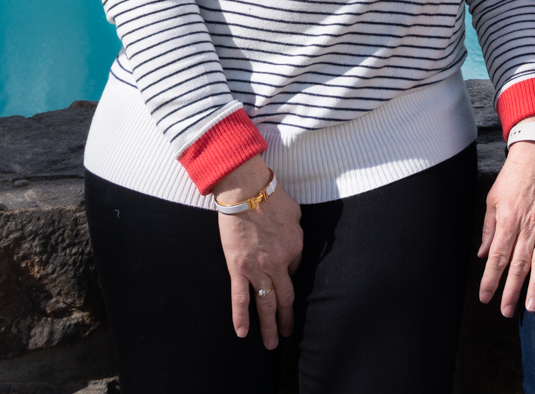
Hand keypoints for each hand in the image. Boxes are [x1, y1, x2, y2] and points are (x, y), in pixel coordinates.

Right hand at [214, 157, 302, 347]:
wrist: (246, 191)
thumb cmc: (271, 196)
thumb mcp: (295, 213)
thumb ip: (296, 231)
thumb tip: (293, 242)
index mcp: (296, 248)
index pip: (294, 270)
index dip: (288, 274)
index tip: (282, 278)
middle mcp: (279, 264)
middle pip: (286, 297)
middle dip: (287, 318)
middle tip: (288, 334)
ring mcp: (258, 269)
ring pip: (266, 304)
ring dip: (269, 326)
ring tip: (272, 343)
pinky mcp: (238, 269)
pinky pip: (240, 298)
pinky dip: (241, 317)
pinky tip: (243, 333)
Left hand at [477, 123, 534, 316]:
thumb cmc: (513, 176)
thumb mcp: (493, 199)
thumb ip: (489, 228)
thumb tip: (484, 254)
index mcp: (508, 221)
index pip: (498, 257)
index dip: (491, 279)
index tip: (485, 297)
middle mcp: (527, 226)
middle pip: (518, 264)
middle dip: (511, 290)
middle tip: (506, 311)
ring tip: (531, 306)